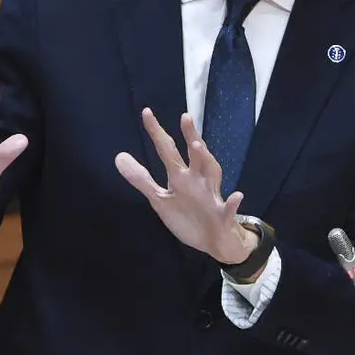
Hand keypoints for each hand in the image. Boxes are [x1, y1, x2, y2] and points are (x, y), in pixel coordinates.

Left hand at [115, 108, 255, 264]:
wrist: (215, 242)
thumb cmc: (189, 216)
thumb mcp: (160, 198)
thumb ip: (141, 179)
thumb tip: (118, 157)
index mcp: (181, 177)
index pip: (167, 151)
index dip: (157, 133)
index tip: (146, 112)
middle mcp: (198, 181)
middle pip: (194, 156)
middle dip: (191, 137)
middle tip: (185, 117)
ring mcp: (211, 197)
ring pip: (212, 175)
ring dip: (206, 160)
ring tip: (198, 146)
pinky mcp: (223, 216)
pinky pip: (229, 209)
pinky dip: (233, 203)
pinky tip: (237, 196)